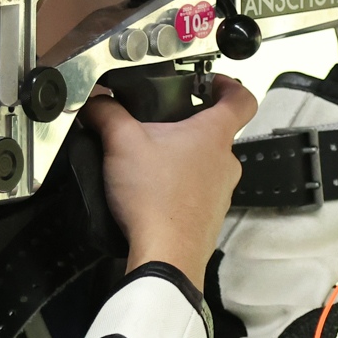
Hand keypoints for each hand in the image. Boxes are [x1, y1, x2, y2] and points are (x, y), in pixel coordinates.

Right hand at [84, 76, 260, 285]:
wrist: (166, 255)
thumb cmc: (155, 199)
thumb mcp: (122, 144)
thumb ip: (107, 114)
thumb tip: (97, 101)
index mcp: (214, 136)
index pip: (241, 99)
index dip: (229, 85)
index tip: (213, 82)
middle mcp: (225, 163)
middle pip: (216, 133)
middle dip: (187, 126)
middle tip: (159, 125)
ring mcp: (220, 193)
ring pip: (205, 165)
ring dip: (181, 159)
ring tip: (147, 162)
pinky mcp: (208, 217)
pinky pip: (196, 193)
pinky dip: (177, 188)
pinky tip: (150, 193)